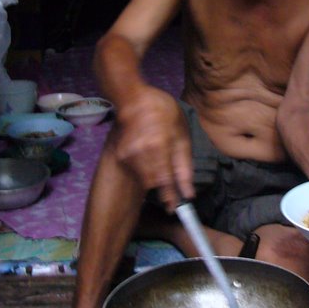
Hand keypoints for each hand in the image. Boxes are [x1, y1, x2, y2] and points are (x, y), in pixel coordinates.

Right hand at [114, 86, 192, 210]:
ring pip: (145, 180)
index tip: (175, 209)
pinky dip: (145, 171)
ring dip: (155, 181)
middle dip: (164, 191)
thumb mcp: (181, 134)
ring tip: (161, 167)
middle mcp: (141, 152)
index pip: (166, 181)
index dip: (171, 197)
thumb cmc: (163, 112)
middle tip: (171, 195)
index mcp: (159, 146)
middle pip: (154, 184)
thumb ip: (184, 163)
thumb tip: (187, 190)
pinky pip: (136, 171)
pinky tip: (149, 158)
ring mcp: (128, 154)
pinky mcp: (120, 155)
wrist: (133, 99)